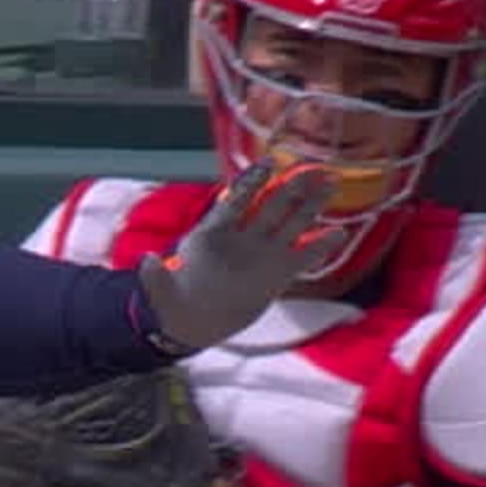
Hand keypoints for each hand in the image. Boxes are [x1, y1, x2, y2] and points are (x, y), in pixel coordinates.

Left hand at [135, 161, 338, 353]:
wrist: (194, 321)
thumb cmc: (175, 300)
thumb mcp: (160, 291)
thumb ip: (155, 277)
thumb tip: (144, 263)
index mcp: (214, 234)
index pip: (235, 202)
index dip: (250, 183)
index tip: (267, 165)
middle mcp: (242, 238)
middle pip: (271, 205)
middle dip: (292, 186)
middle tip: (314, 168)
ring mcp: (263, 254)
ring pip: (292, 223)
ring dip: (312, 205)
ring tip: (332, 183)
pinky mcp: (278, 273)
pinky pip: (304, 257)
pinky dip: (321, 247)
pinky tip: (341, 233)